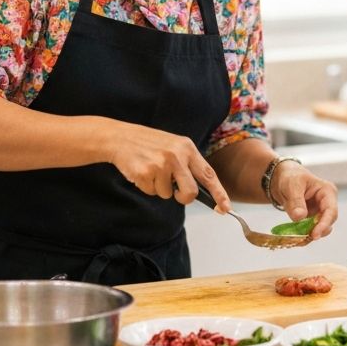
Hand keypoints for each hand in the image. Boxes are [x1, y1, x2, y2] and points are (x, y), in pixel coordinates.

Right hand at [109, 123, 230, 210]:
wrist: (121, 137)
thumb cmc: (150, 144)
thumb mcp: (174, 146)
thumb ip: (188, 165)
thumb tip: (200, 191)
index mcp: (187, 148)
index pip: (208, 174)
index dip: (219, 193)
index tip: (226, 208)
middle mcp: (176, 156)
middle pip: (190, 193)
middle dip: (183, 198)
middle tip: (175, 191)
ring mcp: (160, 164)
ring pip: (168, 195)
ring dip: (160, 188)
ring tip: (151, 170)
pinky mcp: (145, 173)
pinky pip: (151, 192)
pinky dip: (146, 186)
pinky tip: (141, 171)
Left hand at [270, 162, 337, 237]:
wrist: (282, 179)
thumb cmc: (290, 177)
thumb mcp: (292, 185)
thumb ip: (296, 201)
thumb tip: (299, 217)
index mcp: (327, 191)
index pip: (331, 210)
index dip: (324, 224)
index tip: (315, 234)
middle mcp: (327, 203)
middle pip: (327, 222)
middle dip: (316, 231)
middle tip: (302, 239)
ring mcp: (320, 212)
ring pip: (319, 228)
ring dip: (309, 235)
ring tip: (296, 239)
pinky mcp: (312, 219)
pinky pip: (310, 230)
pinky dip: (303, 235)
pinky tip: (295, 238)